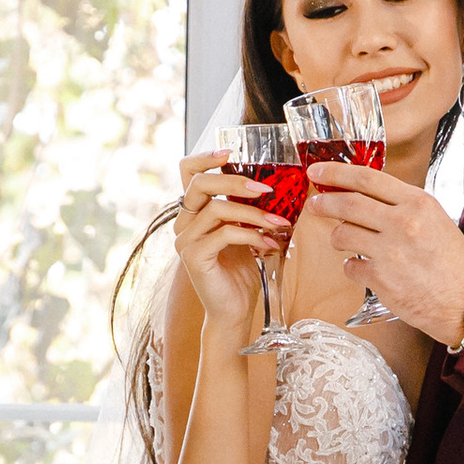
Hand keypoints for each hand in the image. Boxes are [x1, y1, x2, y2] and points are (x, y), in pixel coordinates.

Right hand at [173, 148, 279, 337]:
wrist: (234, 311)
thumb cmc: (242, 271)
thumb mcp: (247, 232)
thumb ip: (250, 209)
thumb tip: (277, 186)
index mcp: (194, 212)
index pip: (187, 172)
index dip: (205, 157)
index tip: (231, 152)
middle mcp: (184, 223)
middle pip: (199, 183)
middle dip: (235, 180)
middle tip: (266, 190)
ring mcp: (185, 239)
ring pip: (218, 208)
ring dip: (254, 214)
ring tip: (279, 224)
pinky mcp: (193, 256)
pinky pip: (224, 233)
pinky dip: (251, 235)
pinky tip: (269, 244)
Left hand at [303, 159, 463, 347]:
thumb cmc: (454, 264)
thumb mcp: (435, 221)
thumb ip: (403, 207)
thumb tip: (366, 199)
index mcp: (418, 203)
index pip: (368, 179)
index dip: (337, 172)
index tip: (318, 171)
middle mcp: (403, 223)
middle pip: (348, 204)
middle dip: (325, 203)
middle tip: (314, 204)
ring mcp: (390, 252)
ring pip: (343, 235)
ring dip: (338, 237)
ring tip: (344, 241)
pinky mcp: (381, 279)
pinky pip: (350, 267)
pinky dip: (352, 267)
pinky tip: (363, 268)